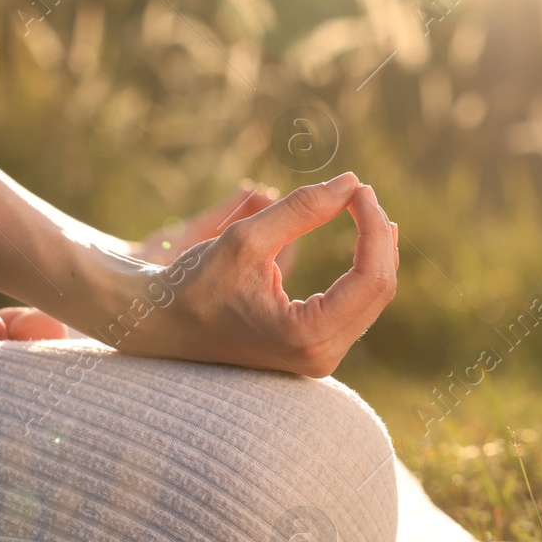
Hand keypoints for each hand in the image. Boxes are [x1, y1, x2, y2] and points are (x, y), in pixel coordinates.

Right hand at [115, 172, 398, 377]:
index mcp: (306, 335)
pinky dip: (362, 269)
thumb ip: (302, 210)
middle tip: (360, 192)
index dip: (373, 226)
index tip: (358, 188)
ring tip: (365, 208)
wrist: (163, 324)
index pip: (371, 278)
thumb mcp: (247, 238)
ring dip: (374, 251)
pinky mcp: (312, 350)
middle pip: (379, 290)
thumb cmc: (195, 283)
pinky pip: (356, 307)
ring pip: (372, 299)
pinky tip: (364, 240)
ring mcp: (318, 358)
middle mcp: (320, 356)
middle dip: (378, 236)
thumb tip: (352, 183)